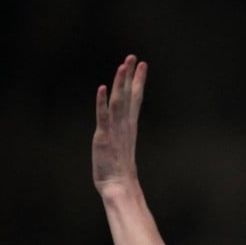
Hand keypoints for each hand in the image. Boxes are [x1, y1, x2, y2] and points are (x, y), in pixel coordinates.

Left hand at [92, 55, 146, 193]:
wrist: (119, 187)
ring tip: (123, 65)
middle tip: (134, 57)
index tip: (142, 65)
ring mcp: (115, 131)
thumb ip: (123, 139)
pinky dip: (103, 103)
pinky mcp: (104, 138)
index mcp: (130, 126)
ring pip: (119, 102)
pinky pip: (104, 117)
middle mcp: (125, 126)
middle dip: (131, 76)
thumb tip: (125, 133)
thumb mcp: (122, 150)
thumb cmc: (120, 173)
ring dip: (120, 83)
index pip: (136, 99)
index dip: (138, 81)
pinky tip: (103, 88)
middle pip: (130, 96)